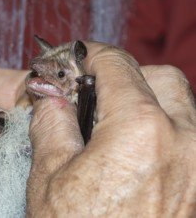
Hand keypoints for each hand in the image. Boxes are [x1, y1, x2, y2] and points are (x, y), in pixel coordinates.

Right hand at [27, 43, 195, 216]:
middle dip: (125, 77)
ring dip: (146, 100)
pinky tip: (129, 148)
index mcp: (140, 131)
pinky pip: (187, 136)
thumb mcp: (50, 175)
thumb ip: (51, 123)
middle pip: (160, 78)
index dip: (92, 56)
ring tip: (111, 121)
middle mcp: (185, 142)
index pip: (118, 66)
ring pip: (180, 105)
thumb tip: (51, 98)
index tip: (78, 60)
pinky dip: (161, 127)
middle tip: (94, 95)